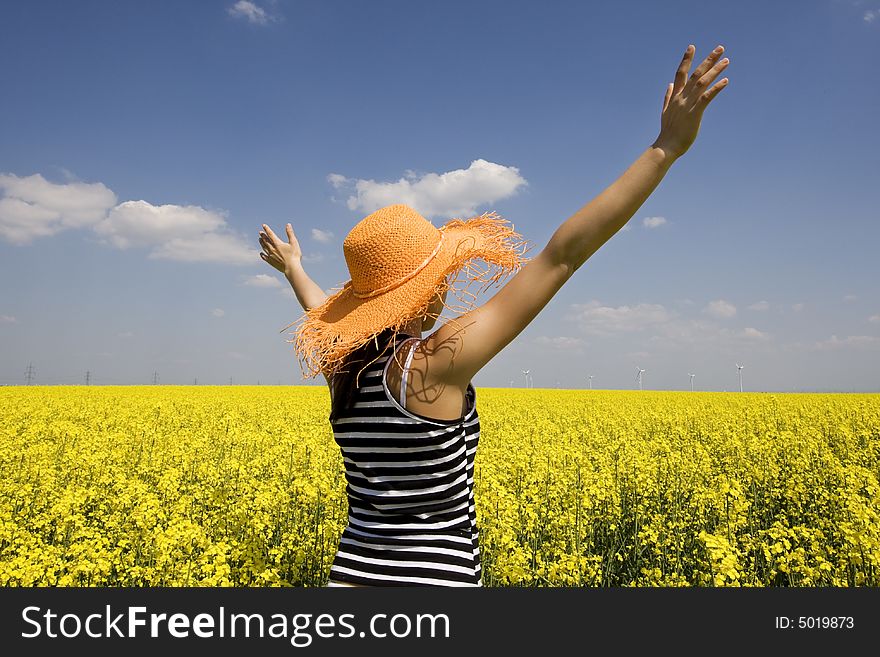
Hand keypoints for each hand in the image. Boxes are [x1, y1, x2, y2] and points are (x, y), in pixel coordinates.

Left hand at [258, 223, 301, 273]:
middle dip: (263, 236)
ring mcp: (271, 256)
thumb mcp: (294, 243)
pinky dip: (262, 255)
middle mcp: (272, 249)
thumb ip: (290, 233)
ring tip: (260, 240)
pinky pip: (265, 257)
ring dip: (262, 243)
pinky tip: (261, 253)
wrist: (291, 268)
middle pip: (266, 241)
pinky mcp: (271, 262)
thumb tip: (288, 225)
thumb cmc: (294, 255)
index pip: (270, 234)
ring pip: (264, 248)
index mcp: (277, 244)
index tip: (263, 225)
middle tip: (260, 232)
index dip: (267, 229)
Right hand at [652, 44, 729, 158]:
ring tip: (726, 61)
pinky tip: (725, 81)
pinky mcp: (694, 113)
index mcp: (675, 96)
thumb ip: (667, 97)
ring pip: (702, 82)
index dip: (686, 59)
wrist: (666, 146)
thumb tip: (669, 84)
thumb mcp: (665, 111)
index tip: (692, 46)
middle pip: (695, 74)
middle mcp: (681, 97)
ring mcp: (687, 104)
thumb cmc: (668, 132)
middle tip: (720, 48)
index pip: (680, 73)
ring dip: (715, 70)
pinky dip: (716, 88)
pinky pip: (706, 97)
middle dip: (708, 60)